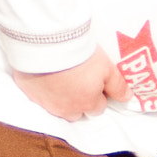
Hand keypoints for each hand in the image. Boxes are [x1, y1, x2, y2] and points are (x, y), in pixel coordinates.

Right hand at [12, 47, 127, 120]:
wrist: (48, 44)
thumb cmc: (81, 56)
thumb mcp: (106, 68)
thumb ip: (117, 86)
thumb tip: (126, 98)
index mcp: (87, 103)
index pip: (98, 109)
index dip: (99, 96)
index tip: (96, 83)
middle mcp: (66, 109)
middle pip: (77, 112)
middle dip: (80, 101)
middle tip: (78, 81)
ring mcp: (45, 103)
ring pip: (57, 108)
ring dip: (61, 99)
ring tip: (61, 80)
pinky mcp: (29, 93)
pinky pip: (38, 97)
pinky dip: (43, 90)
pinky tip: (45, 76)